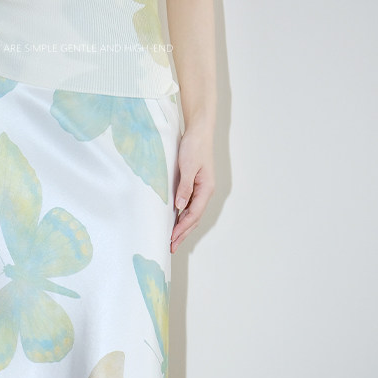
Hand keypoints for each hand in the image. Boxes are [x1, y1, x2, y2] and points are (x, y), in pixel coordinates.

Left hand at [170, 120, 214, 252]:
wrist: (199, 130)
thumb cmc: (194, 146)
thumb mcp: (188, 166)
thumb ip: (185, 187)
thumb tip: (180, 207)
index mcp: (206, 189)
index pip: (193, 214)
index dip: (183, 228)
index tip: (172, 239)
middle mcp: (205, 192)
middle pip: (194, 219)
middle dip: (183, 234)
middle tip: (171, 247)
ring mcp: (201, 190)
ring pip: (192, 214)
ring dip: (183, 228)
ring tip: (173, 240)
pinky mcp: (195, 186)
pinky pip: (189, 207)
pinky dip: (182, 217)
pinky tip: (175, 223)